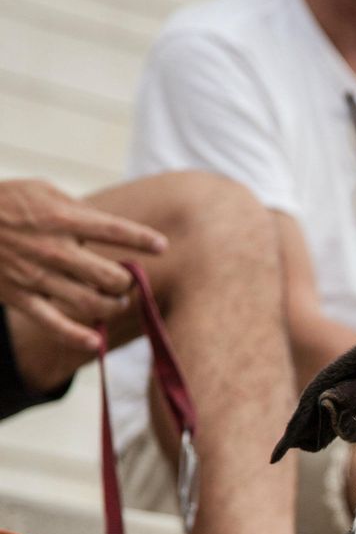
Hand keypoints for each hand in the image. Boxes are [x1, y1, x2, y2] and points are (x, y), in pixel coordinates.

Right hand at [0, 179, 167, 351]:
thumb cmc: (6, 202)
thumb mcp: (42, 191)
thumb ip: (78, 210)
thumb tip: (111, 229)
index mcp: (61, 217)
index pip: (114, 230)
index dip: (142, 240)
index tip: (161, 247)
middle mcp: (54, 249)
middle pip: (109, 276)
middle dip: (125, 282)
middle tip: (124, 281)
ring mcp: (37, 276)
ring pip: (91, 302)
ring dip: (112, 306)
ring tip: (116, 302)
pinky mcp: (20, 297)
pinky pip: (54, 324)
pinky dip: (78, 337)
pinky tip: (95, 342)